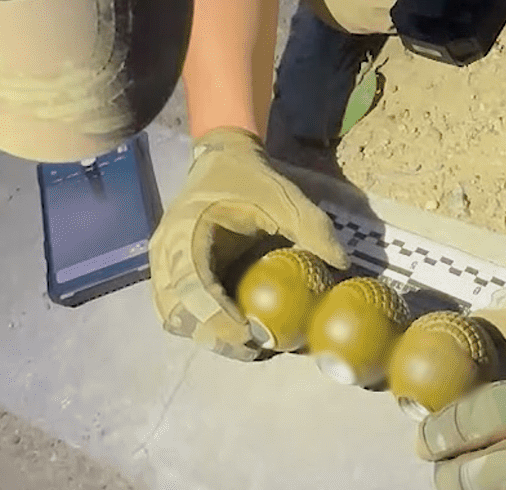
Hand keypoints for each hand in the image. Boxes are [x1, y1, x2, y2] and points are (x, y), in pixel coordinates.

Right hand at [149, 127, 348, 358]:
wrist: (222, 158)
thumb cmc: (250, 178)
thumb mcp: (285, 198)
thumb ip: (313, 229)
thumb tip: (343, 265)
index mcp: (186, 233)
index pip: (193, 288)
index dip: (218, 320)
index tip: (253, 336)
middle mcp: (165, 253)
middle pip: (178, 314)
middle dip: (215, 336)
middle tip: (256, 348)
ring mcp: (163, 264)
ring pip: (174, 318)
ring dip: (207, 334)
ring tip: (248, 342)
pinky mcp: (171, 272)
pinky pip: (179, 309)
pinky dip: (203, 323)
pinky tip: (236, 326)